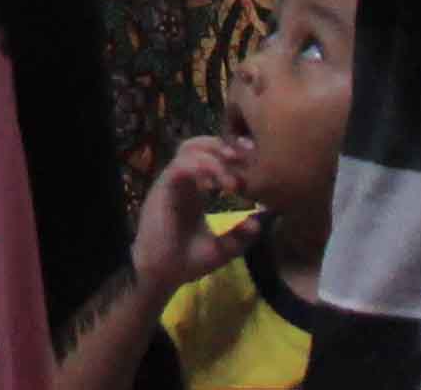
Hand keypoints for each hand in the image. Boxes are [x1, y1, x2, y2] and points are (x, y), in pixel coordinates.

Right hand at [129, 134, 261, 297]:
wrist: (160, 276)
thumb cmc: (186, 261)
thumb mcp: (222, 249)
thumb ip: (240, 236)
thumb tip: (260, 223)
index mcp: (193, 189)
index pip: (209, 156)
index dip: (230, 154)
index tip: (253, 162)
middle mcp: (181, 180)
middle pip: (198, 144)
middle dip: (223, 147)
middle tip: (244, 161)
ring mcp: (170, 182)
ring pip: (188, 149)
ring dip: (213, 157)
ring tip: (232, 178)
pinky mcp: (162, 189)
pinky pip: (180, 167)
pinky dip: (199, 170)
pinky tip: (215, 187)